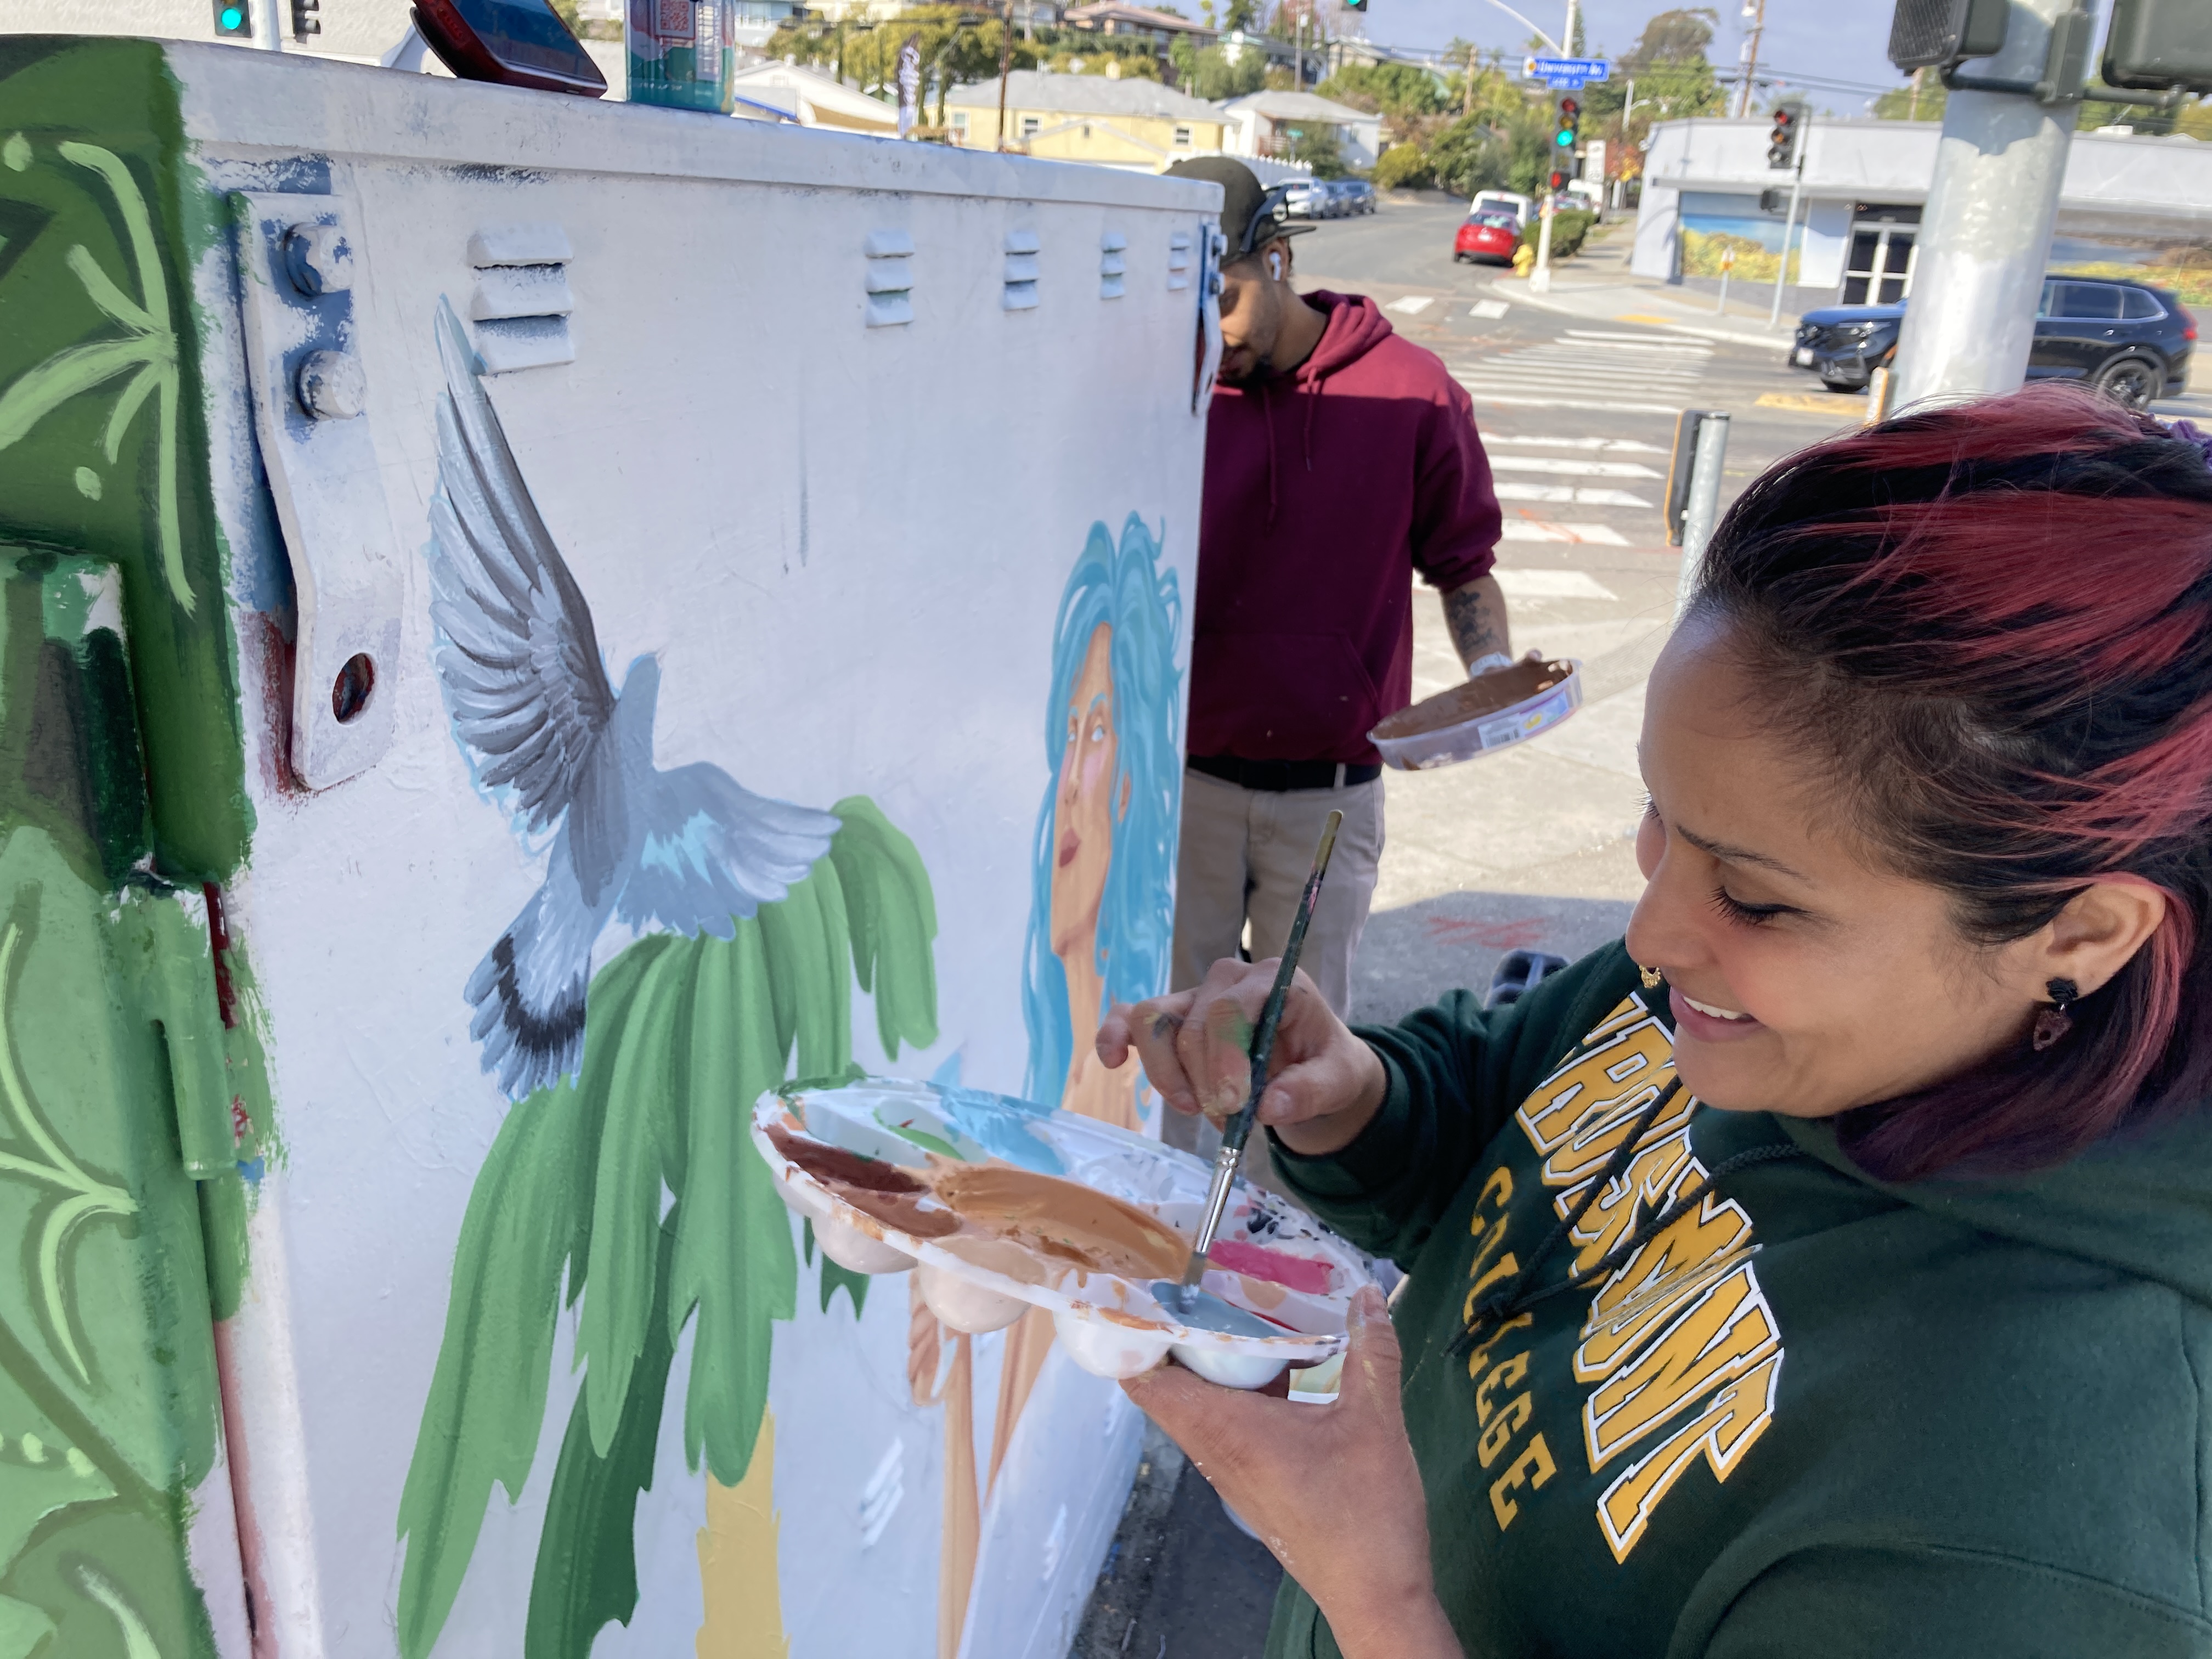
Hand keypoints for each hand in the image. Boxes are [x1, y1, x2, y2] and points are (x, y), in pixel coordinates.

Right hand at [1095, 957, 1387, 1156]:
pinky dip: (1114, 1036)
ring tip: (1194, 1108)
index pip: (1230, 1009)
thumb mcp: (1337, 1080)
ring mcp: (1194, 996)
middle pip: (1193, 1024)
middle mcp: (1228, 978)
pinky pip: (1130, 1018)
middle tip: (1227, 1121)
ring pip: (1154, 1021)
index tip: (1233, 1106)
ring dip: (1166, 1074)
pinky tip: (1111, 1060)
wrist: (1312, 1062)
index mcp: (1273, 981)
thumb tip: (1269, 1107)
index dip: (1224, 1058)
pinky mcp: (1172, 1016)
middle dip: (1204, 1081)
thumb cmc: (1323, 1063)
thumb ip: (1309, 1091)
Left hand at [1121, 1287, 1463, 1658]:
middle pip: (1170, 1385)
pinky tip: (1280, 1367)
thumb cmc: (1366, 1513)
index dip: (1133, 1334)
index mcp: (1228, 1430)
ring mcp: (1232, 1471)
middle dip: (1177, 1335)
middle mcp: (1217, 1450)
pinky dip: (1239, 1390)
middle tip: (1197, 1285)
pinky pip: (1227, 1425)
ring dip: (1213, 1363)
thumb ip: (1372, 1354)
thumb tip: (1369, 1294)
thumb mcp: (1374, 1423)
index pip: (1148, 1381)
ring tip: (1239, 1314)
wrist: (1375, 1594)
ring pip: (1201, 1405)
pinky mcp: (1253, 1484)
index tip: (1143, 1288)